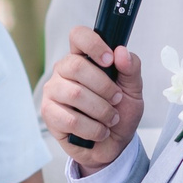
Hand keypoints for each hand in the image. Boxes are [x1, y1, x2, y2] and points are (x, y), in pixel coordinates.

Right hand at [39, 27, 143, 174]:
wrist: (112, 146)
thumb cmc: (119, 113)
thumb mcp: (133, 91)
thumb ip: (131, 69)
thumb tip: (121, 52)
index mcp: (83, 58)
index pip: (78, 36)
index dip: (93, 44)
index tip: (109, 60)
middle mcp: (64, 71)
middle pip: (76, 66)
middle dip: (104, 87)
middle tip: (116, 99)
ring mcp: (53, 92)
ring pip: (75, 94)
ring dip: (101, 111)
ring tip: (109, 119)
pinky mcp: (49, 114)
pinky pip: (71, 119)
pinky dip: (93, 129)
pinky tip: (98, 131)